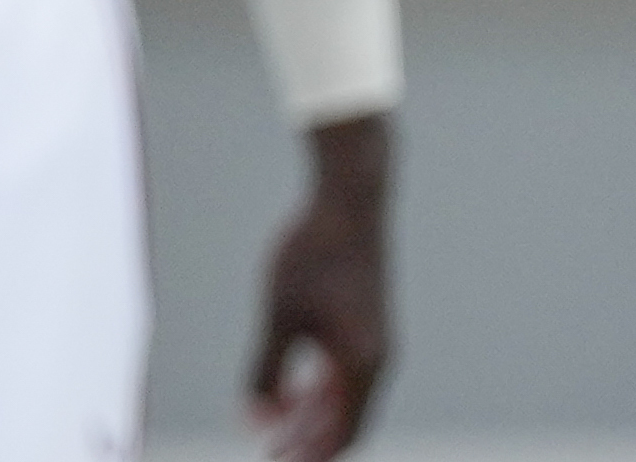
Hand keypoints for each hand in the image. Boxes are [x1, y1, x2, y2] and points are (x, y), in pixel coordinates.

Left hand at [246, 113, 393, 460]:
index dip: (307, 455)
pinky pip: (349, 374)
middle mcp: (378, 356)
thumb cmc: (313, 255)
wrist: (350, 199)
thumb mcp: (278, 317)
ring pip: (348, 398)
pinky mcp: (370, 322)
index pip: (341, 434)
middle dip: (310, 441)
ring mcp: (377, 338)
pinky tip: (293, 386)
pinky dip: (323, 391)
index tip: (273, 458)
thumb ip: (264, 373)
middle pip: (347, 422)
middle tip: (270, 450)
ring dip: (314, 417)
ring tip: (275, 423)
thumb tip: (257, 420)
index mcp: (361, 362)